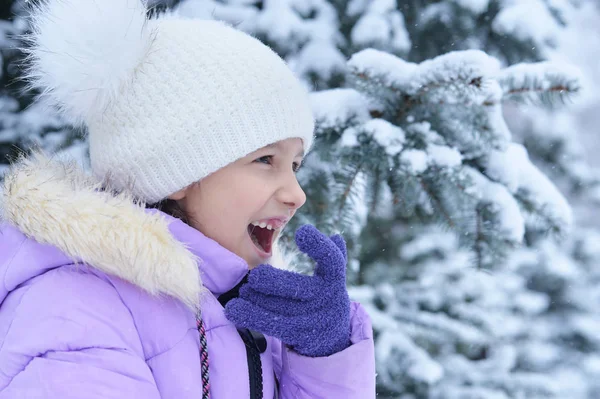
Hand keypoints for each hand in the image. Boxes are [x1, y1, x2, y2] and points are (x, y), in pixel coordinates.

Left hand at [224, 224, 350, 356]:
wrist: (333, 339)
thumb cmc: (326, 299)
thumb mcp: (333, 279)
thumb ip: (334, 257)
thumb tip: (336, 236)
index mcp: (334, 280)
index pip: (332, 260)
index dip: (319, 246)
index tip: (301, 233)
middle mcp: (326, 299)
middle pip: (299, 288)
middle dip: (275, 282)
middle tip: (255, 276)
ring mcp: (312, 319)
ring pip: (281, 308)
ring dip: (257, 300)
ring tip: (242, 291)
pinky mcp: (297, 334)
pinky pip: (272, 325)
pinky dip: (250, 316)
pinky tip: (233, 310)